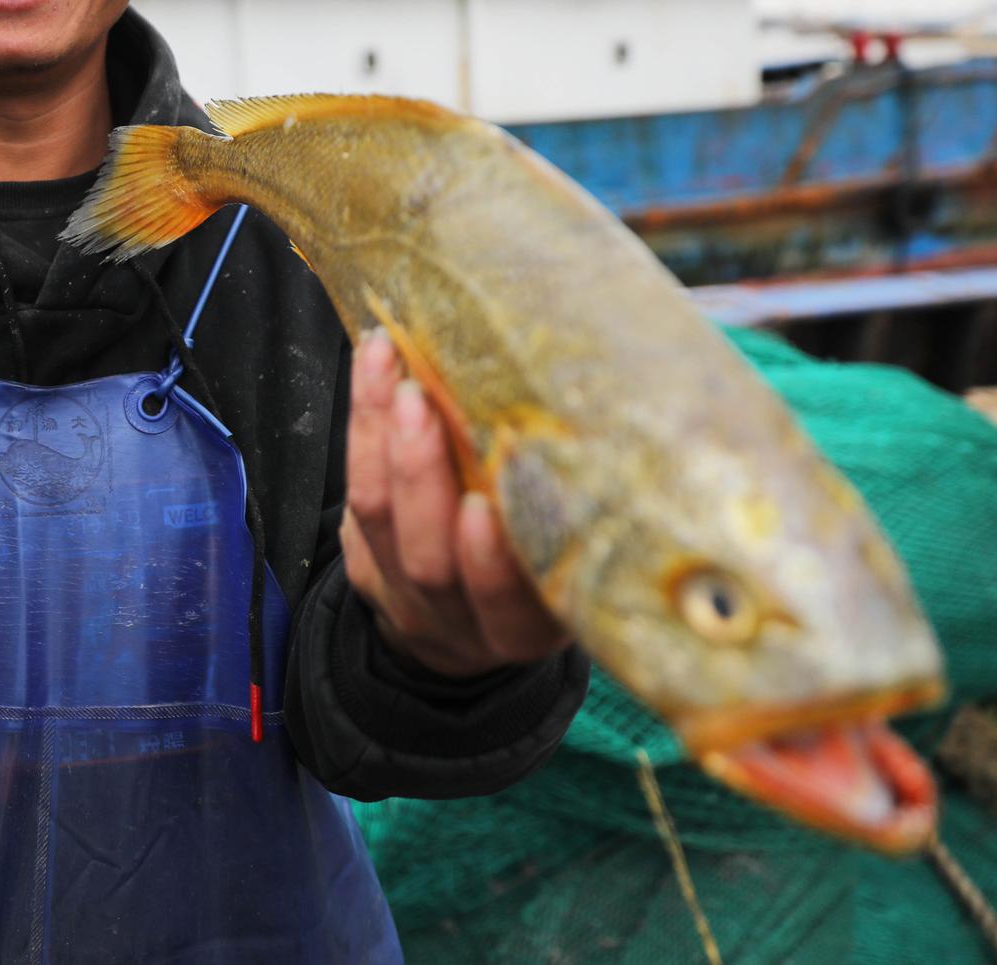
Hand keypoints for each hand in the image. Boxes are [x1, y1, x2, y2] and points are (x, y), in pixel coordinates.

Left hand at [339, 329, 568, 677]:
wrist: (465, 628)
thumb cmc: (546, 571)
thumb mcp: (578, 563)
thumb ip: (593, 512)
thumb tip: (641, 414)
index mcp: (528, 627)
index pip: (511, 608)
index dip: (491, 565)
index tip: (485, 508)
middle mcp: (461, 618)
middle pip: (430, 561)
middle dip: (420, 478)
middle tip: (421, 404)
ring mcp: (405, 592)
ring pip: (380, 520)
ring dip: (380, 438)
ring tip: (392, 371)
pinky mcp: (365, 561)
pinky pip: (355, 495)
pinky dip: (362, 427)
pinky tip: (374, 369)